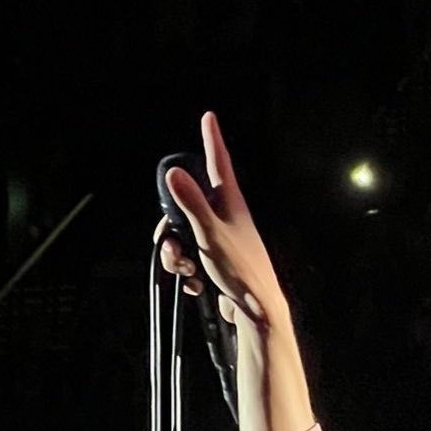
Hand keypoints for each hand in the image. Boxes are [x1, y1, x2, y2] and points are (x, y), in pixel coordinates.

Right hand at [155, 110, 286, 330]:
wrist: (258, 313)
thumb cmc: (242, 271)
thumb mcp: (211, 234)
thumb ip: (191, 205)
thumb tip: (174, 174)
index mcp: (231, 203)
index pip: (218, 163)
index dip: (212, 139)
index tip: (209, 117)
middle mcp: (227, 218)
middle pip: (188, 206)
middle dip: (172, 227)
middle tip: (172, 248)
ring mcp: (223, 241)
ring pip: (186, 235)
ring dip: (177, 255)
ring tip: (186, 271)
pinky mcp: (219, 263)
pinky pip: (193, 259)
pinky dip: (188, 272)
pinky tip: (196, 285)